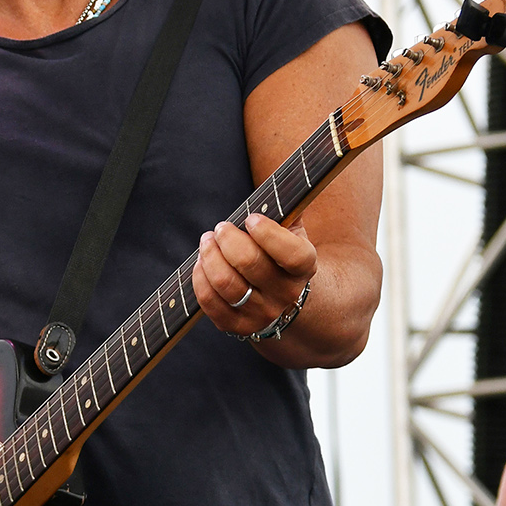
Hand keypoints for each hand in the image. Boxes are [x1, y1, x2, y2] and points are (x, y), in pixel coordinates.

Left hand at [193, 213, 315, 338]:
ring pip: (227, 284)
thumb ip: (287, 207)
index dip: (269, 235)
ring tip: (207, 241)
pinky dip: (200, 279)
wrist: (289, 303)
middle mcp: (286, 294)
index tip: (251, 218)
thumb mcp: (294, 231)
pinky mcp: (238, 327)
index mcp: (304, 268)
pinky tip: (201, 263)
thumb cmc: (283, 254)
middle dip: (228, 240)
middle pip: (250, 265)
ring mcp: (262, 314)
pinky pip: (211, 304)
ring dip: (210, 256)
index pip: (292, 255)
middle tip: (221, 227)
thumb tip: (281, 178)